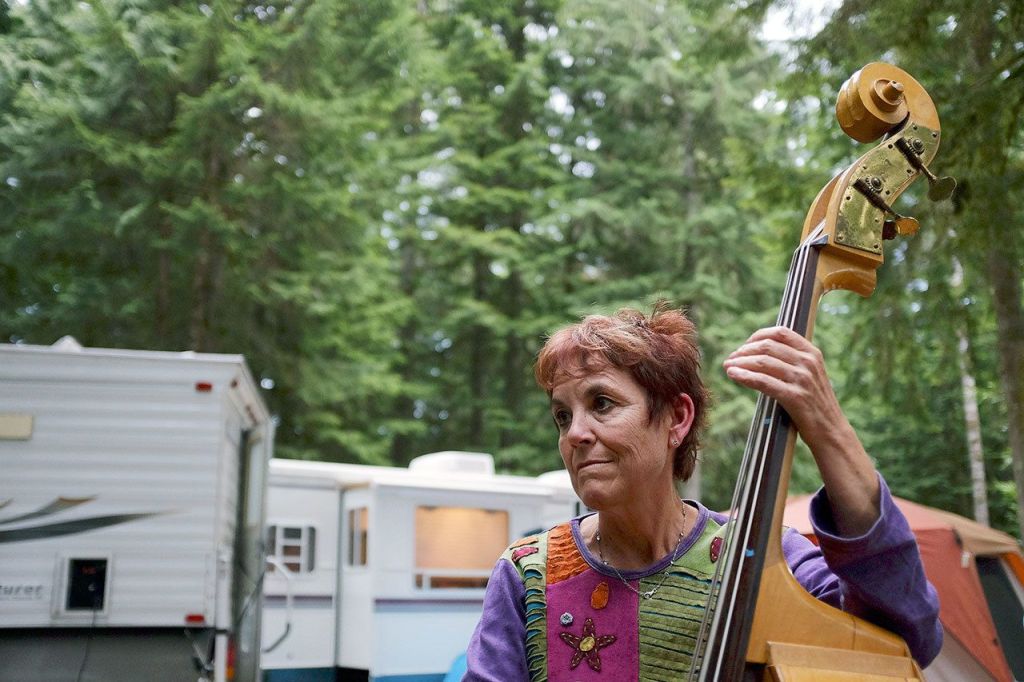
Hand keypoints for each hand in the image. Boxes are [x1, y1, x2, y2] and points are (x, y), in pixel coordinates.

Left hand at [723, 326, 880, 534]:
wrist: (831, 432)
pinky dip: (745, 376)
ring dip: (740, 362)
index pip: (781, 332)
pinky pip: (764, 382)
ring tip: (727, 367)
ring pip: (762, 362)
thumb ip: (791, 361)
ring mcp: (802, 379)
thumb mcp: (808, 375)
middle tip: (730, 359)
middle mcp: (808, 363)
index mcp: (812, 353)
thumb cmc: (814, 404)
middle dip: (744, 351)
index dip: (757, 336)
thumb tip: (761, 350)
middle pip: (767, 346)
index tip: (744, 346)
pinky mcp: (795, 397)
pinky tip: (733, 376)